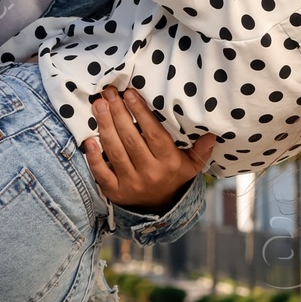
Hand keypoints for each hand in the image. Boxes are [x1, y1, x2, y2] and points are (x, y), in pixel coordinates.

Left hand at [83, 87, 215, 213]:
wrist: (160, 208)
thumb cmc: (173, 176)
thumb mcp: (191, 165)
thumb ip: (200, 150)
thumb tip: (212, 134)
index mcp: (169, 162)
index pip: (154, 134)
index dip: (141, 113)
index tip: (130, 94)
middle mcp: (150, 173)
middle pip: (130, 139)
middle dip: (118, 113)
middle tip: (109, 94)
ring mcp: (131, 183)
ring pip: (115, 151)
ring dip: (104, 126)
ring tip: (98, 105)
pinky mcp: (115, 192)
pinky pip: (101, 173)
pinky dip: (93, 158)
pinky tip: (88, 140)